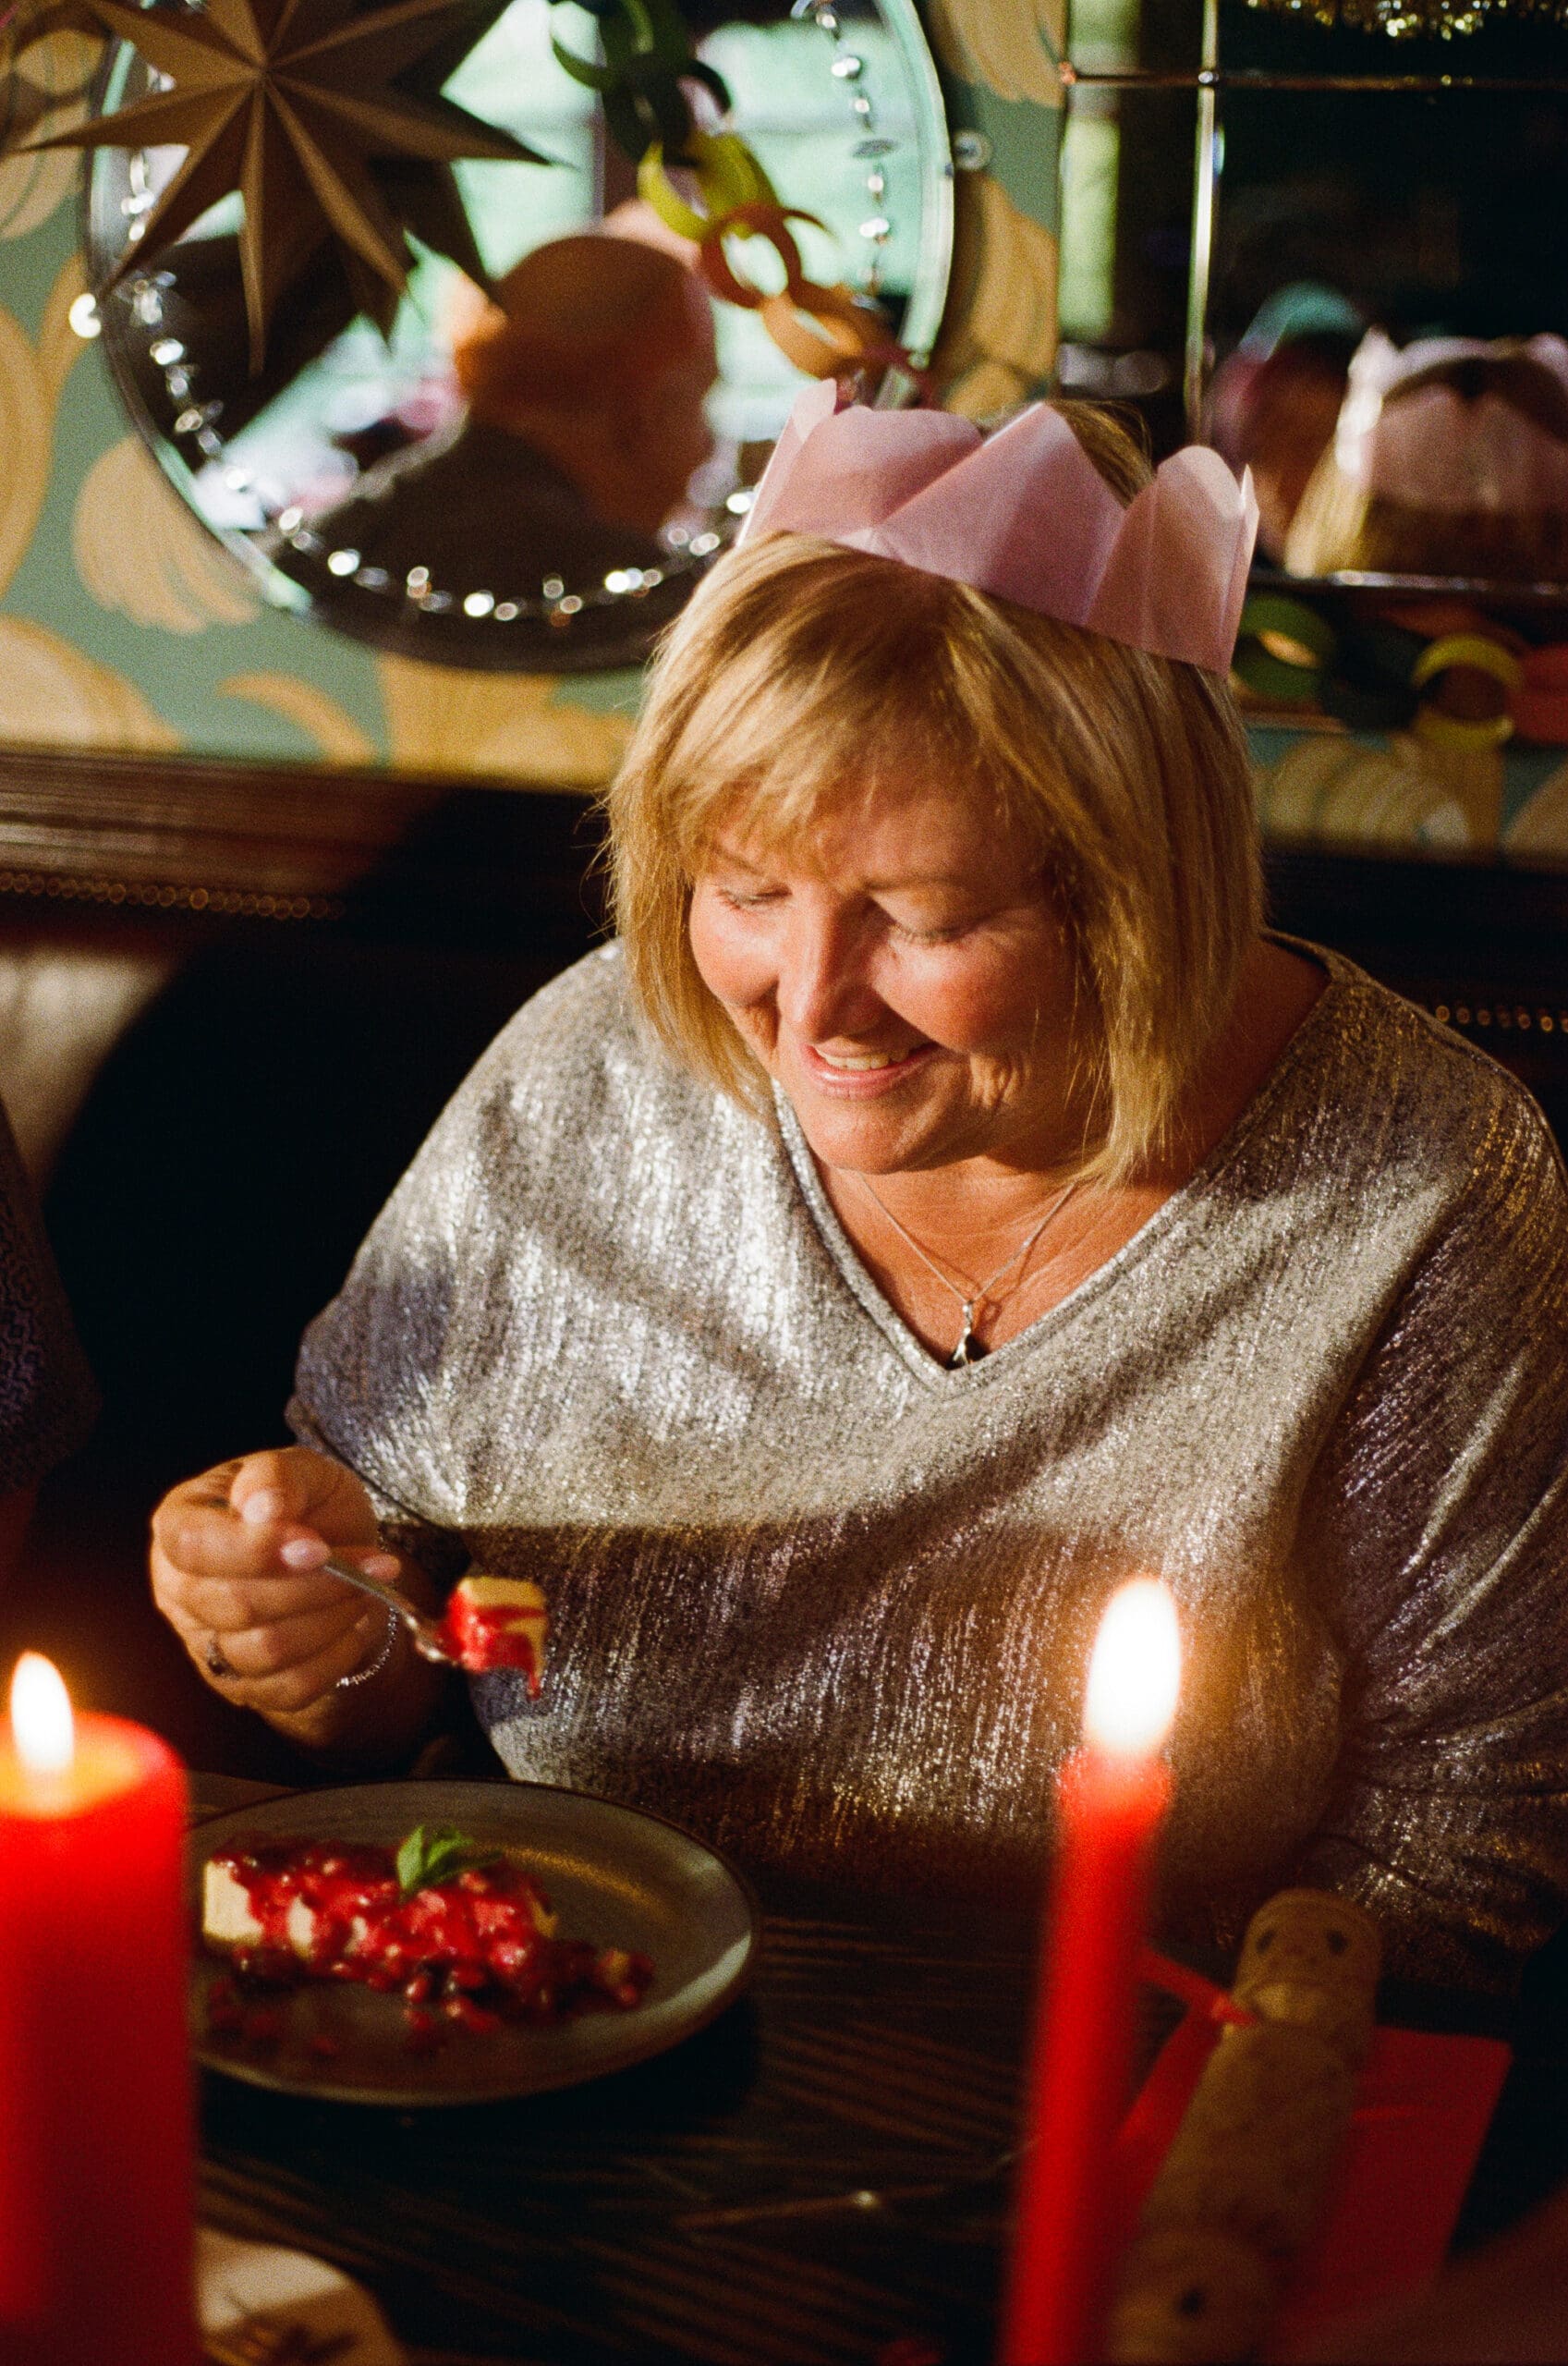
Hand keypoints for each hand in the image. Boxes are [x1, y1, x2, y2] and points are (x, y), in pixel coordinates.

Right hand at [150, 1446, 403, 1719]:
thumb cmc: (309, 1505)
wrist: (336, 1556)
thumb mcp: (302, 1470)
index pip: (193, 1545)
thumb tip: (261, 1507)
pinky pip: (288, 1688)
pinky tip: (356, 1624)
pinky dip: (335, 1657)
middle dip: (315, 1585)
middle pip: (234, 1604)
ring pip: (263, 1652)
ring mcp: (204, 1643)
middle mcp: (179, 1589)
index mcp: (180, 1523)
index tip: (318, 1545)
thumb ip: (277, 1478)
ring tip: (368, 1587)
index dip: (255, 1550)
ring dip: (331, 1619)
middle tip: (373, 1563)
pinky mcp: (240, 1684)